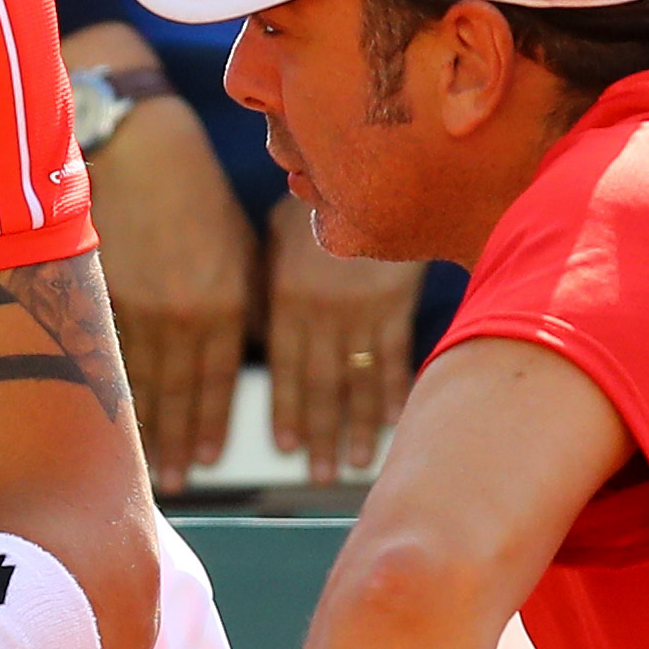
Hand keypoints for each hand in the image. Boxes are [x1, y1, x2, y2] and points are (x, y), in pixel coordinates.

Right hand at [82, 86, 253, 490]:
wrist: (134, 141)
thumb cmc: (192, 185)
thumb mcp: (234, 242)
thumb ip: (237, 300)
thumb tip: (239, 348)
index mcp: (224, 299)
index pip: (220, 381)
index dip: (214, 425)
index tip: (214, 460)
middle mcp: (182, 314)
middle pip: (182, 396)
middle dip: (183, 443)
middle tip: (182, 482)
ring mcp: (136, 307)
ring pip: (142, 383)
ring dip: (148, 429)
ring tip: (147, 466)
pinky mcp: (97, 295)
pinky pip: (103, 356)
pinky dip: (106, 391)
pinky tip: (105, 418)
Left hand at [264, 203, 420, 482]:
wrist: (377, 173)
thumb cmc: (318, 202)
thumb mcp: (281, 235)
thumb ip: (268, 284)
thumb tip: (251, 327)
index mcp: (287, 298)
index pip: (280, 367)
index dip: (281, 409)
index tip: (281, 448)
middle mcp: (323, 311)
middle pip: (318, 384)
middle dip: (317, 434)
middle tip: (317, 476)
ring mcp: (363, 311)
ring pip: (356, 379)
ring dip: (356, 426)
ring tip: (352, 463)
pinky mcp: (397, 304)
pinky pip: (393, 356)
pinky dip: (392, 391)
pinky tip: (393, 421)